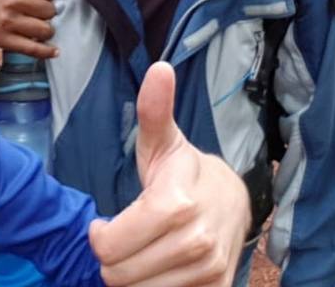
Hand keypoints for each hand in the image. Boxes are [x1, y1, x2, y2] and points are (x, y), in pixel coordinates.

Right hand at [0, 0, 58, 57]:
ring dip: (45, 29)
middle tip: (35, 9)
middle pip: (50, 10)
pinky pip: (33, 49)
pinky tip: (52, 49)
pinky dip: (46, 50)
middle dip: (45, 11)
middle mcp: (13, 0)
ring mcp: (7, 22)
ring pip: (44, 29)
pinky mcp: (2, 40)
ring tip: (36, 24)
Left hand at [88, 63, 250, 285]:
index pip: (111, 246)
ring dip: (131, 277)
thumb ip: (154, 111)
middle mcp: (197, 242)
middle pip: (118, 275)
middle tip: (125, 238)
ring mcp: (208, 270)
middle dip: (113, 258)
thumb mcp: (163, 142)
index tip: (105, 224)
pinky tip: (158, 267)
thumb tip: (159, 68)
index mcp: (177, 204)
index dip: (100, 236)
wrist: (234, 202)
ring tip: (142, 251)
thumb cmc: (185, 172)